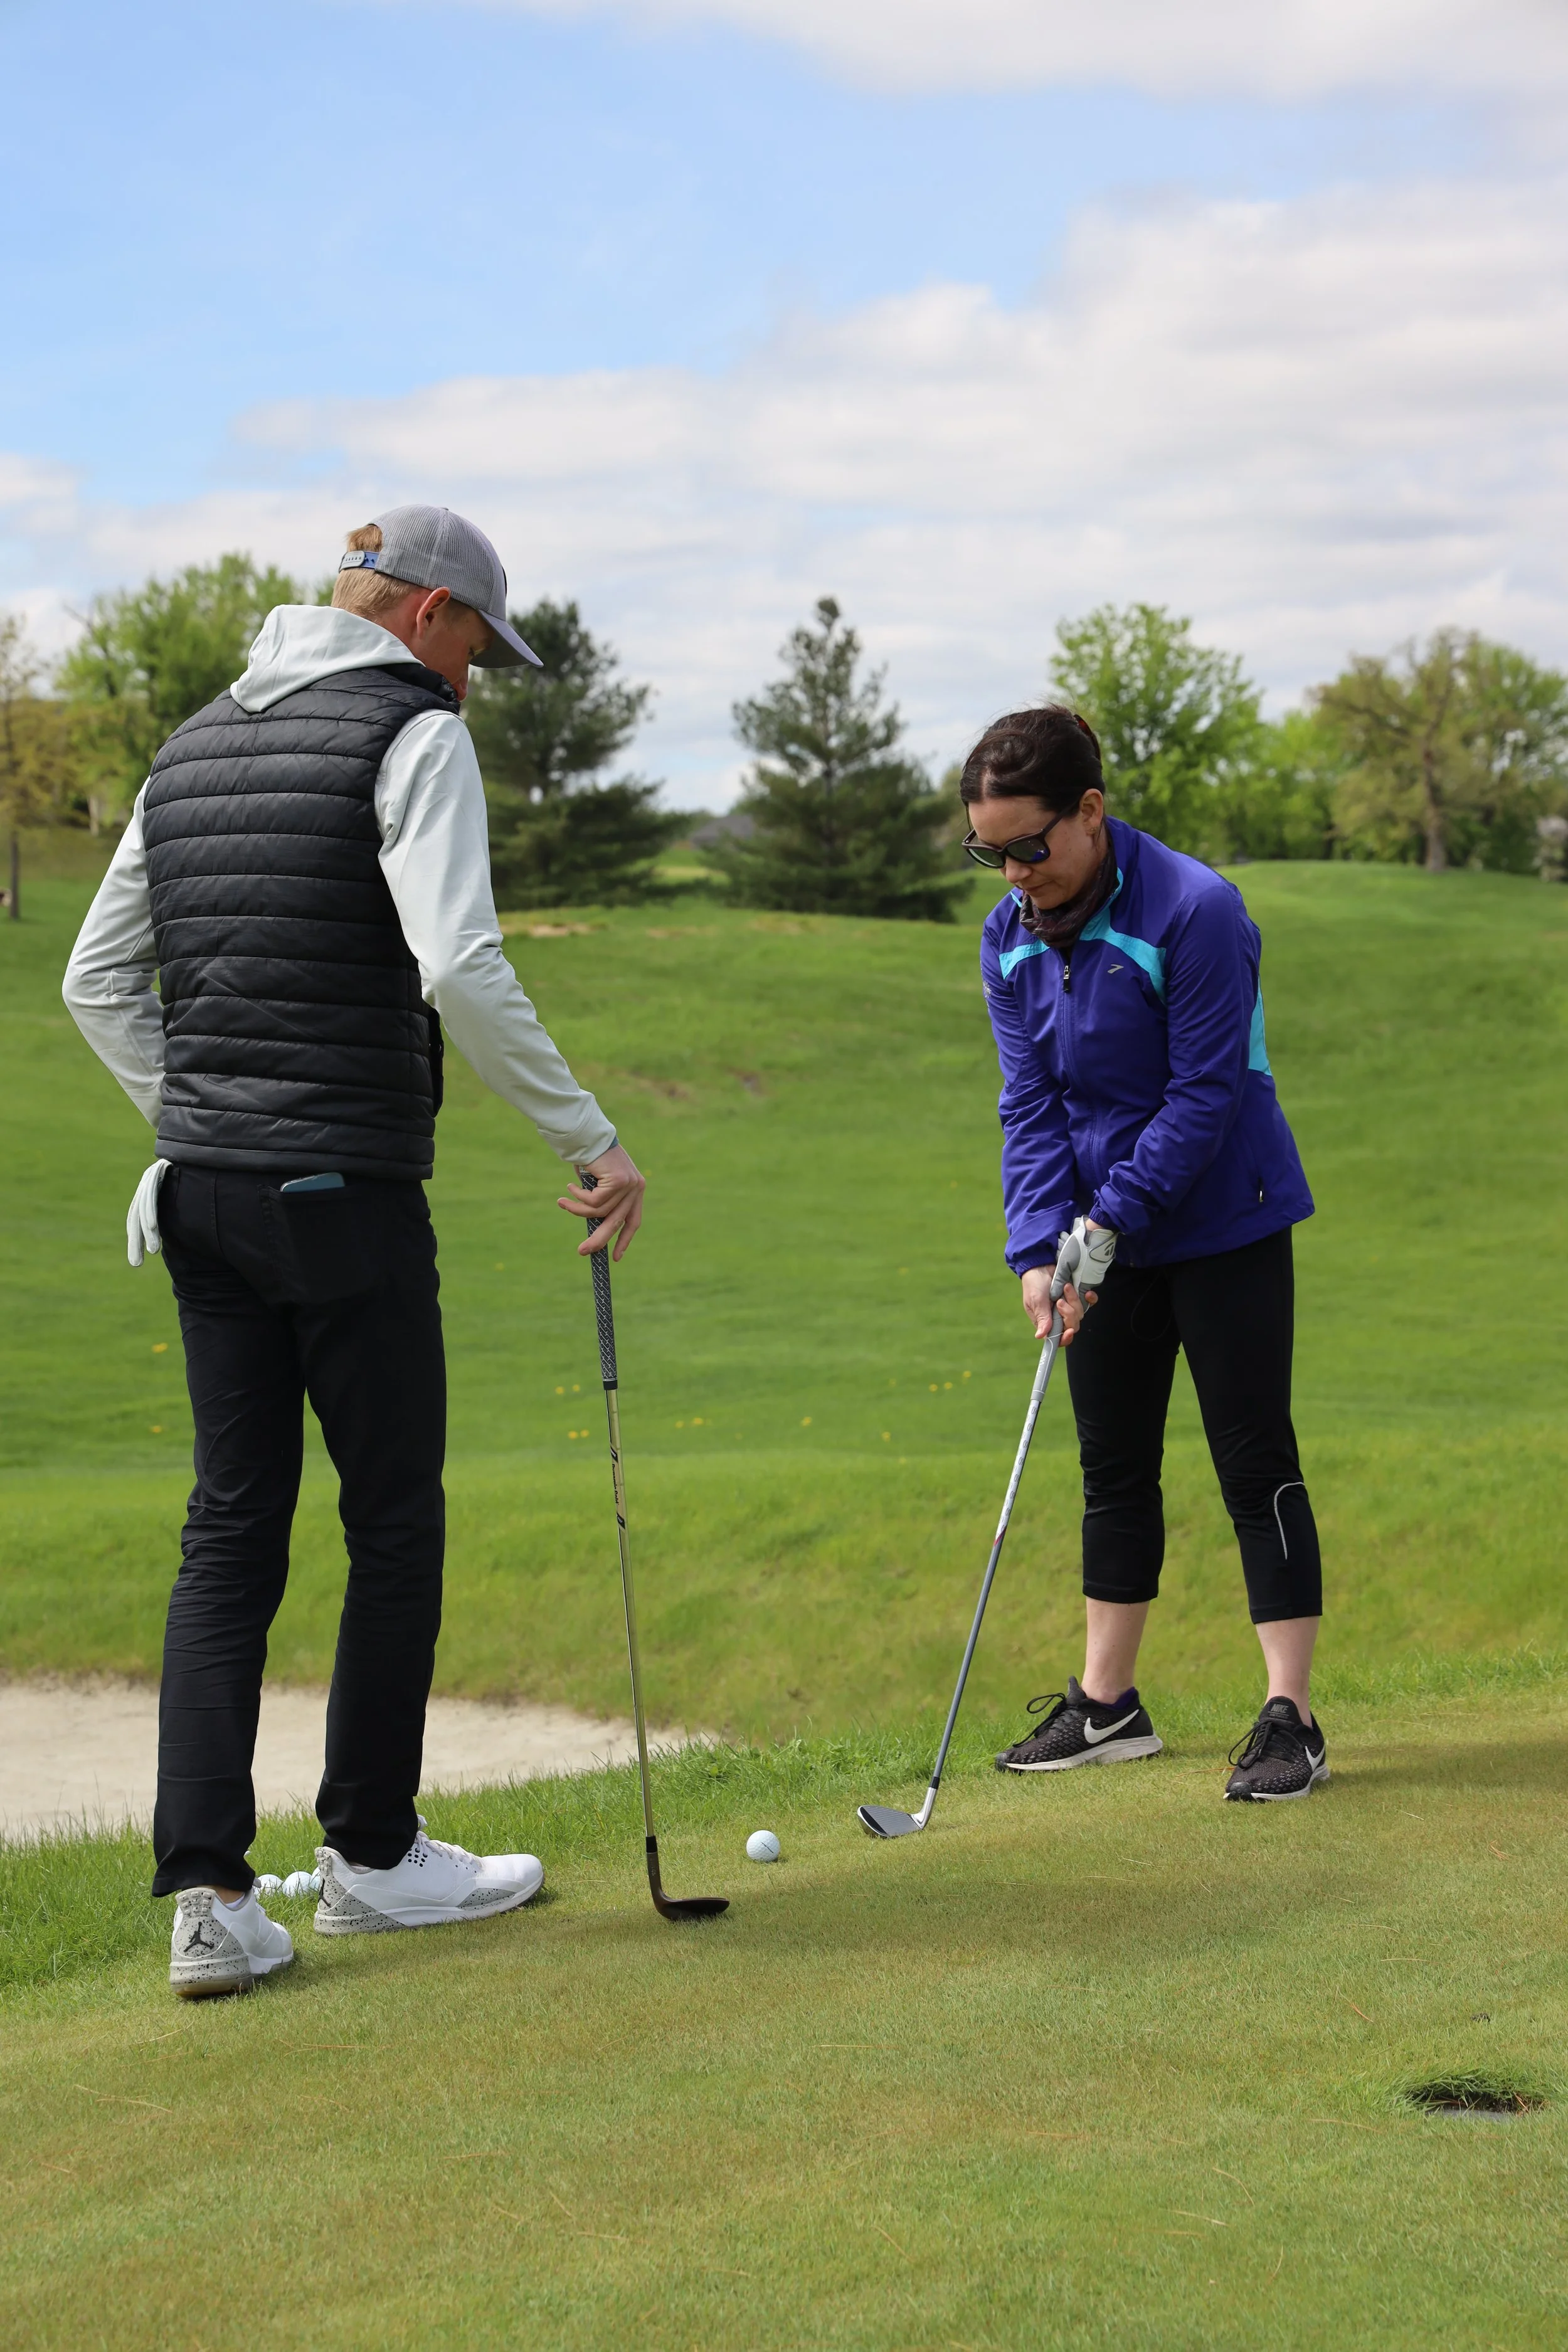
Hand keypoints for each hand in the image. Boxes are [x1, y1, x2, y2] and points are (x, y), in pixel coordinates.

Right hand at [559, 1143, 645, 1260]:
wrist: (587, 1135)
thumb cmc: (590, 1158)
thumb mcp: (599, 1185)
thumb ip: (602, 1203)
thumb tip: (595, 1229)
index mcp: (635, 1189)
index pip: (633, 1221)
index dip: (624, 1239)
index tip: (615, 1257)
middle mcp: (636, 1187)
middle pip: (617, 1222)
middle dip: (598, 1240)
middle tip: (582, 1252)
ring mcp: (629, 1184)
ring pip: (599, 1212)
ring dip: (576, 1210)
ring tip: (562, 1201)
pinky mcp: (619, 1181)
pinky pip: (593, 1201)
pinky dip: (577, 1198)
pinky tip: (570, 1187)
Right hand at [1020, 1263, 1096, 1344]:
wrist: (1041, 1264)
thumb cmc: (1034, 1284)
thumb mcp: (1036, 1301)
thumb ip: (1042, 1318)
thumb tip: (1040, 1336)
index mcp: (1047, 1322)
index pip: (1059, 1338)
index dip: (1066, 1338)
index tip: (1069, 1331)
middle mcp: (1059, 1317)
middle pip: (1073, 1326)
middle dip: (1069, 1314)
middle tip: (1060, 1301)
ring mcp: (1070, 1306)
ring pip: (1080, 1313)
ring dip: (1074, 1300)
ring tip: (1065, 1287)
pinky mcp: (1078, 1296)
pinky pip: (1089, 1303)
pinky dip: (1089, 1298)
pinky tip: (1086, 1292)